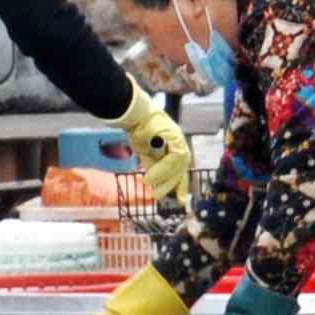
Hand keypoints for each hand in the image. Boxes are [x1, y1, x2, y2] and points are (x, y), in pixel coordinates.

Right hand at [114, 87, 194, 204]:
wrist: (133, 113)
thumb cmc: (136, 130)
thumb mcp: (144, 152)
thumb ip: (151, 164)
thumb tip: (152, 180)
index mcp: (173, 146)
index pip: (179, 168)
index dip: (180, 184)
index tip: (180, 198)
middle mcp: (178, 143)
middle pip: (181, 168)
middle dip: (176, 186)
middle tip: (174, 201)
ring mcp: (178, 139)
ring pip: (178, 165)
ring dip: (166, 180)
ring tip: (155, 192)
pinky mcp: (175, 137)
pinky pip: (174, 158)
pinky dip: (162, 170)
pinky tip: (150, 178)